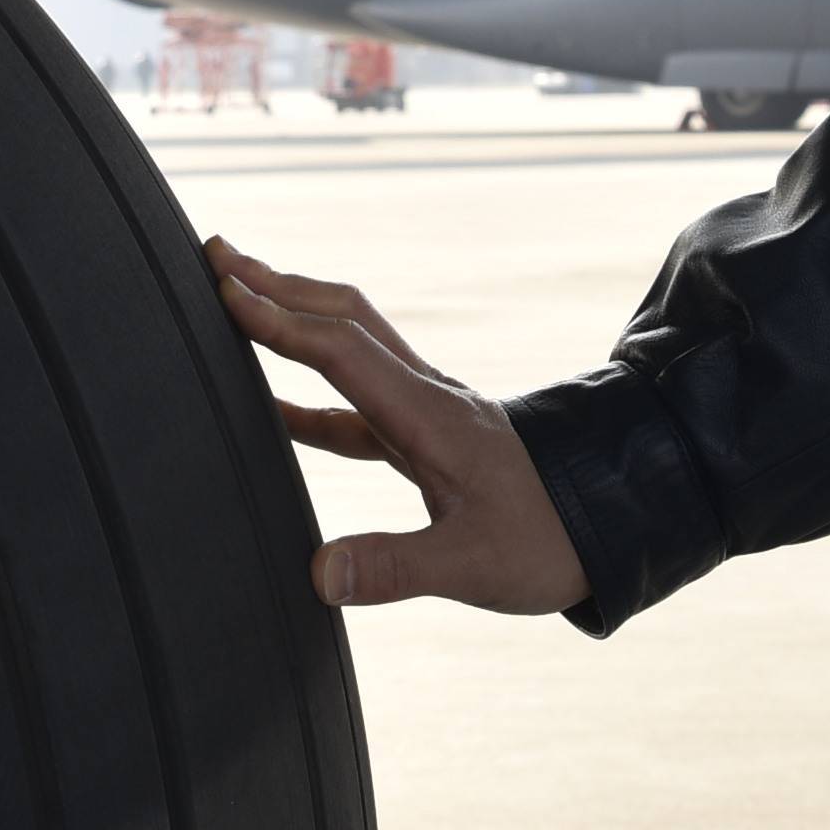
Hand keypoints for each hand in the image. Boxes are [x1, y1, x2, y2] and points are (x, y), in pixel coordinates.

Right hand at [210, 240, 589, 615]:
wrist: (615, 522)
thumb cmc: (549, 542)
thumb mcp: (473, 567)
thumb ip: (394, 568)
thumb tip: (320, 575)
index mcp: (429, 417)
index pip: (342, 352)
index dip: (281, 322)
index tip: (224, 291)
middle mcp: (425, 398)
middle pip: (342, 319)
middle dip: (278, 284)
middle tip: (214, 253)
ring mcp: (426, 411)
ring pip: (350, 342)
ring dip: (294, 314)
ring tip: (234, 296)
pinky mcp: (428, 435)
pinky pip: (356, 397)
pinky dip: (309, 388)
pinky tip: (273, 404)